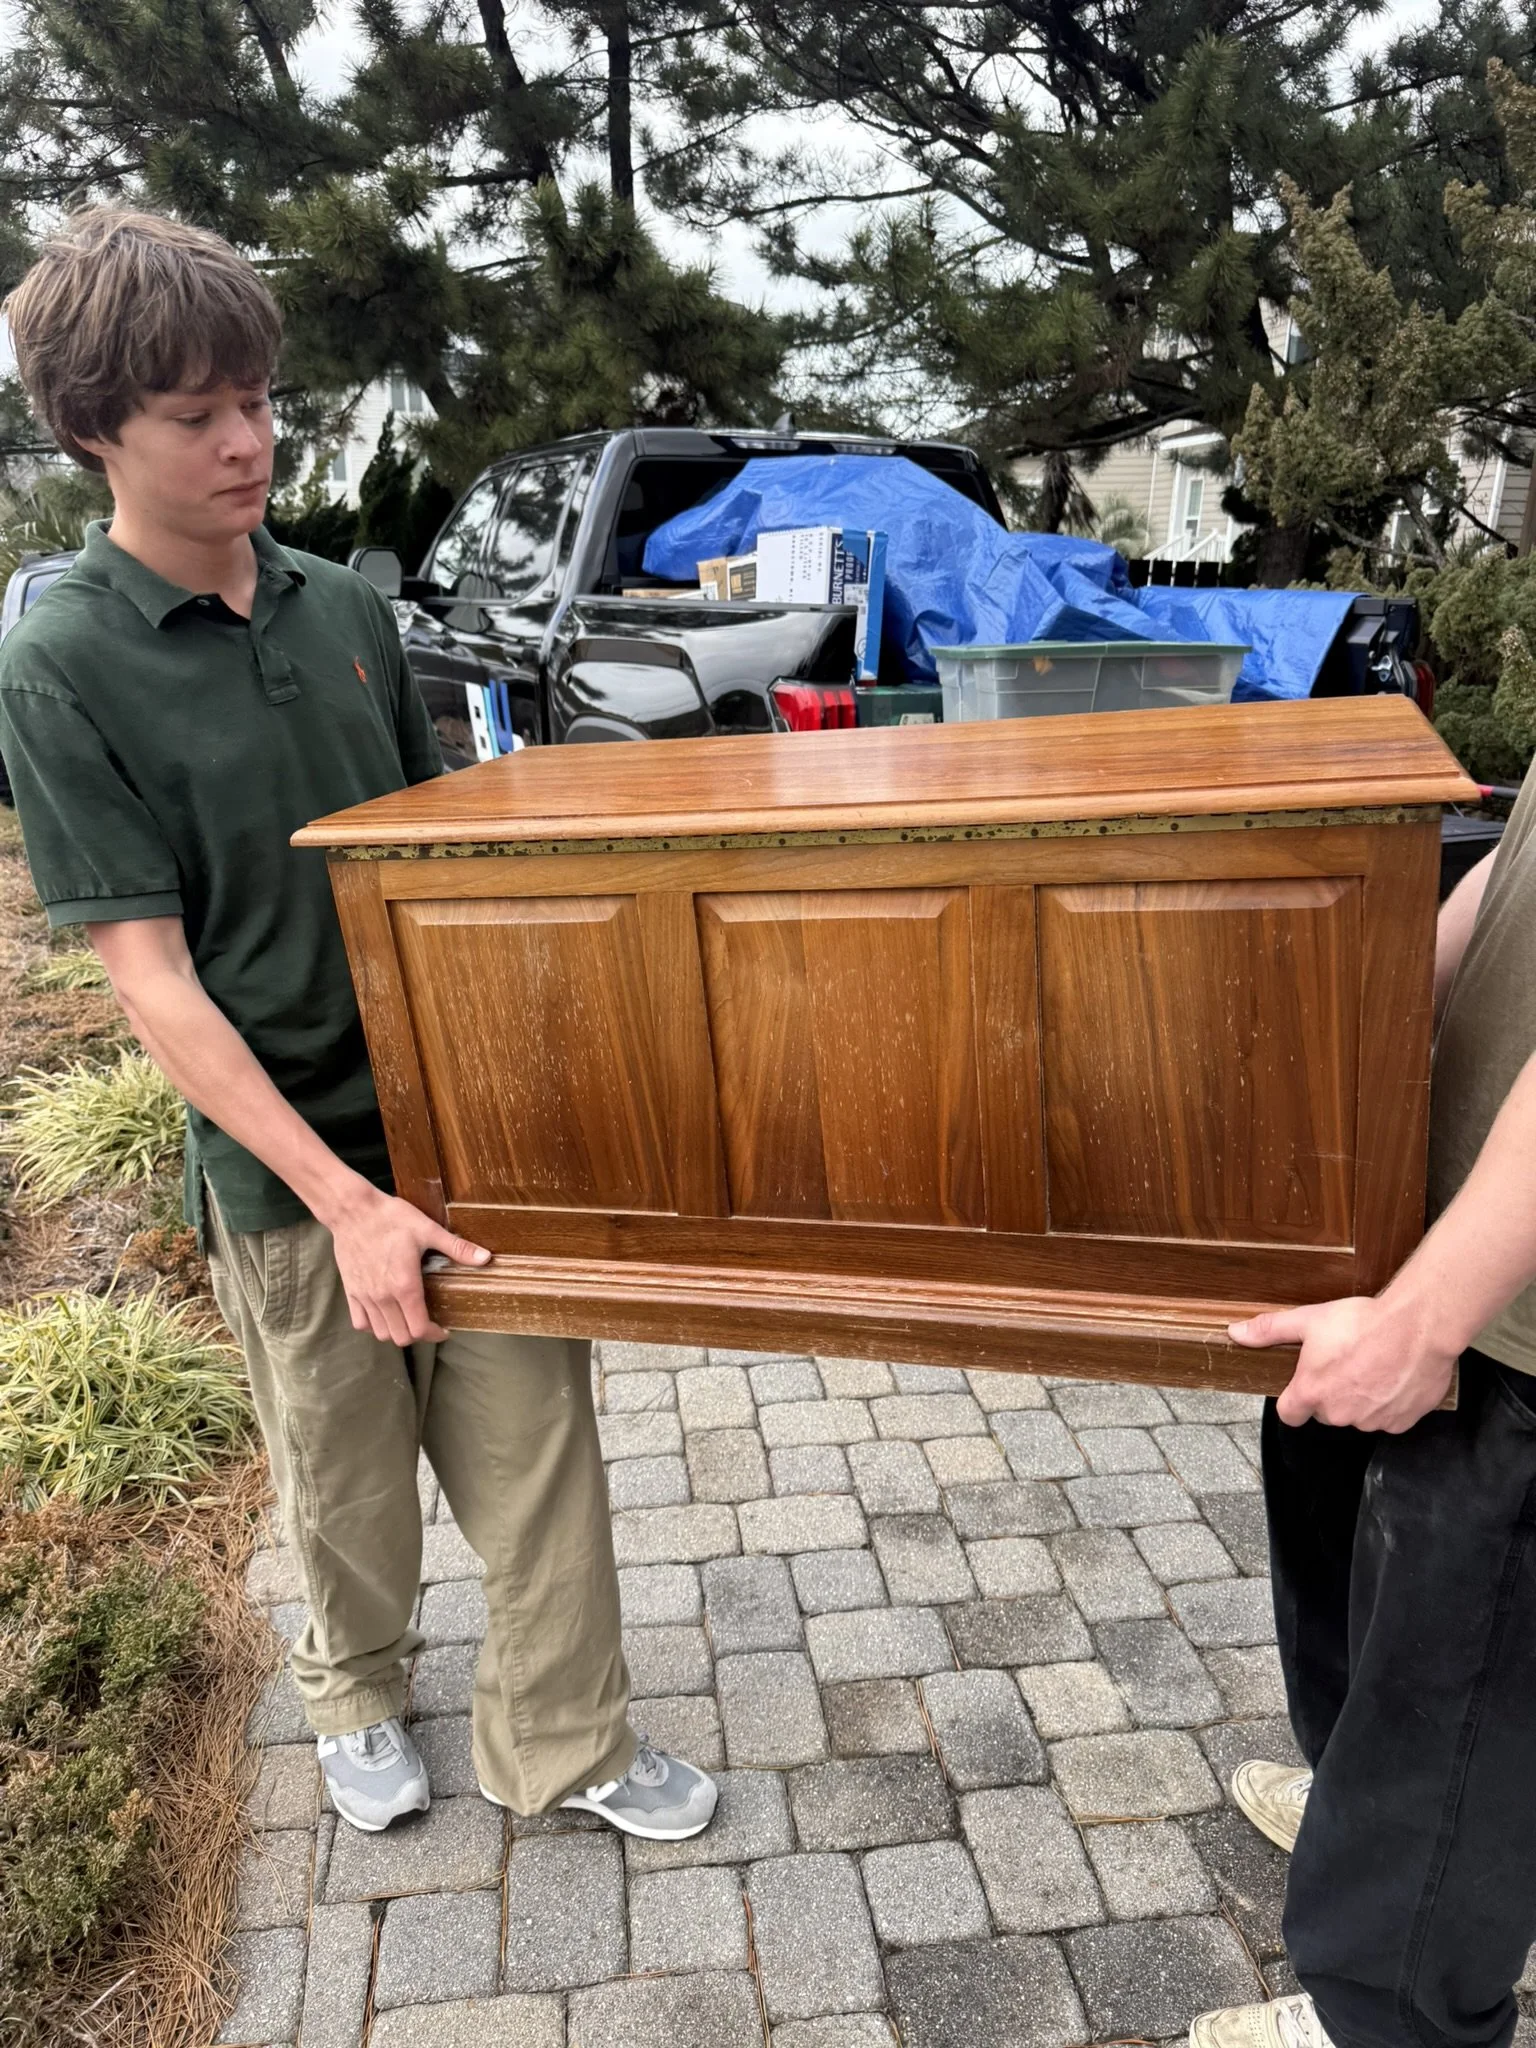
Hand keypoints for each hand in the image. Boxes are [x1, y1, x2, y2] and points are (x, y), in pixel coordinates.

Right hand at [327, 1183, 489, 1345]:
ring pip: (381, 1333)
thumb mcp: (428, 1230)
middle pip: (401, 1337)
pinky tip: (384, 1313)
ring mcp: (364, 1296)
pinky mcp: (350, 1290)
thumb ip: (457, 1248)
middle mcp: (383, 1296)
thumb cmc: (390, 1218)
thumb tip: (486, 1258)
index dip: (435, 1334)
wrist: (351, 1209)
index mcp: (405, 1286)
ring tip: (408, 1319)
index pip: (420, 1329)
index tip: (444, 1329)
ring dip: (397, 1331)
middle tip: (429, 1323)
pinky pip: (360, 1322)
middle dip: (419, 1335)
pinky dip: (373, 1325)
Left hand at [1229, 1294, 1457, 1432]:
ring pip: (1358, 1415)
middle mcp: (1339, 1414)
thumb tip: (1236, 1333)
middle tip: (1345, 1362)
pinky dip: (1389, 1402)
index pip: (1289, 1414)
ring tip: (1373, 1365)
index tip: (1304, 1384)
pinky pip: (1388, 1418)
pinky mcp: (1400, 1423)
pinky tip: (1394, 1376)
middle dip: (1331, 1392)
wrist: (1417, 1327)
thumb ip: (1270, 1330)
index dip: (1295, 1399)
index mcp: (1311, 1393)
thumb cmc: (1364, 1323)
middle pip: (1326, 1412)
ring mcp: (1371, 1421)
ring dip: (1362, 1398)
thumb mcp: (1309, 1319)